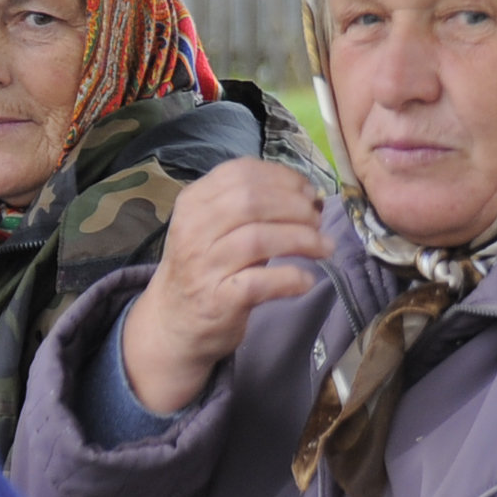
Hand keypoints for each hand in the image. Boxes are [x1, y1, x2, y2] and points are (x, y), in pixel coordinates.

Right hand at [122, 159, 329, 413]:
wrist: (173, 323)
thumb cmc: (202, 269)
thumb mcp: (212, 227)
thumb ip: (248, 208)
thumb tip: (307, 197)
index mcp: (193, 202)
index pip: (240, 173)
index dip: (282, 178)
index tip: (308, 191)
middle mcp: (194, 229)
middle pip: (252, 202)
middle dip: (296, 207)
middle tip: (318, 220)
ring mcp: (204, 265)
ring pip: (259, 239)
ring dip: (302, 239)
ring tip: (324, 247)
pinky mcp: (219, 300)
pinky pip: (262, 282)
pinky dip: (291, 278)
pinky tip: (306, 281)